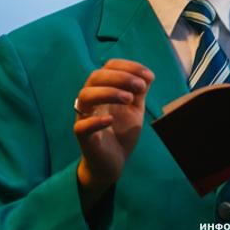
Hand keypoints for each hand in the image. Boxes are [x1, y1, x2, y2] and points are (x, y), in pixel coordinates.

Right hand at [74, 59, 153, 211]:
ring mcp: (84, 117)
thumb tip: (148, 74)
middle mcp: (90, 100)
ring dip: (108, 93)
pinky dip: (95, 120)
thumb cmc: (121, 133)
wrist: (113, 163)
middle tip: (140, 86)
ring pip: (85, 96)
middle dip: (120, 77)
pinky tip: (110, 120)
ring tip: (129, 99)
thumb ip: (139, 92)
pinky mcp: (83, 137)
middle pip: (95, 77)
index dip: (128, 67)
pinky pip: (82, 125)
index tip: (148, 76)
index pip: (108, 67)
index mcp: (102, 90)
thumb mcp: (134, 109)